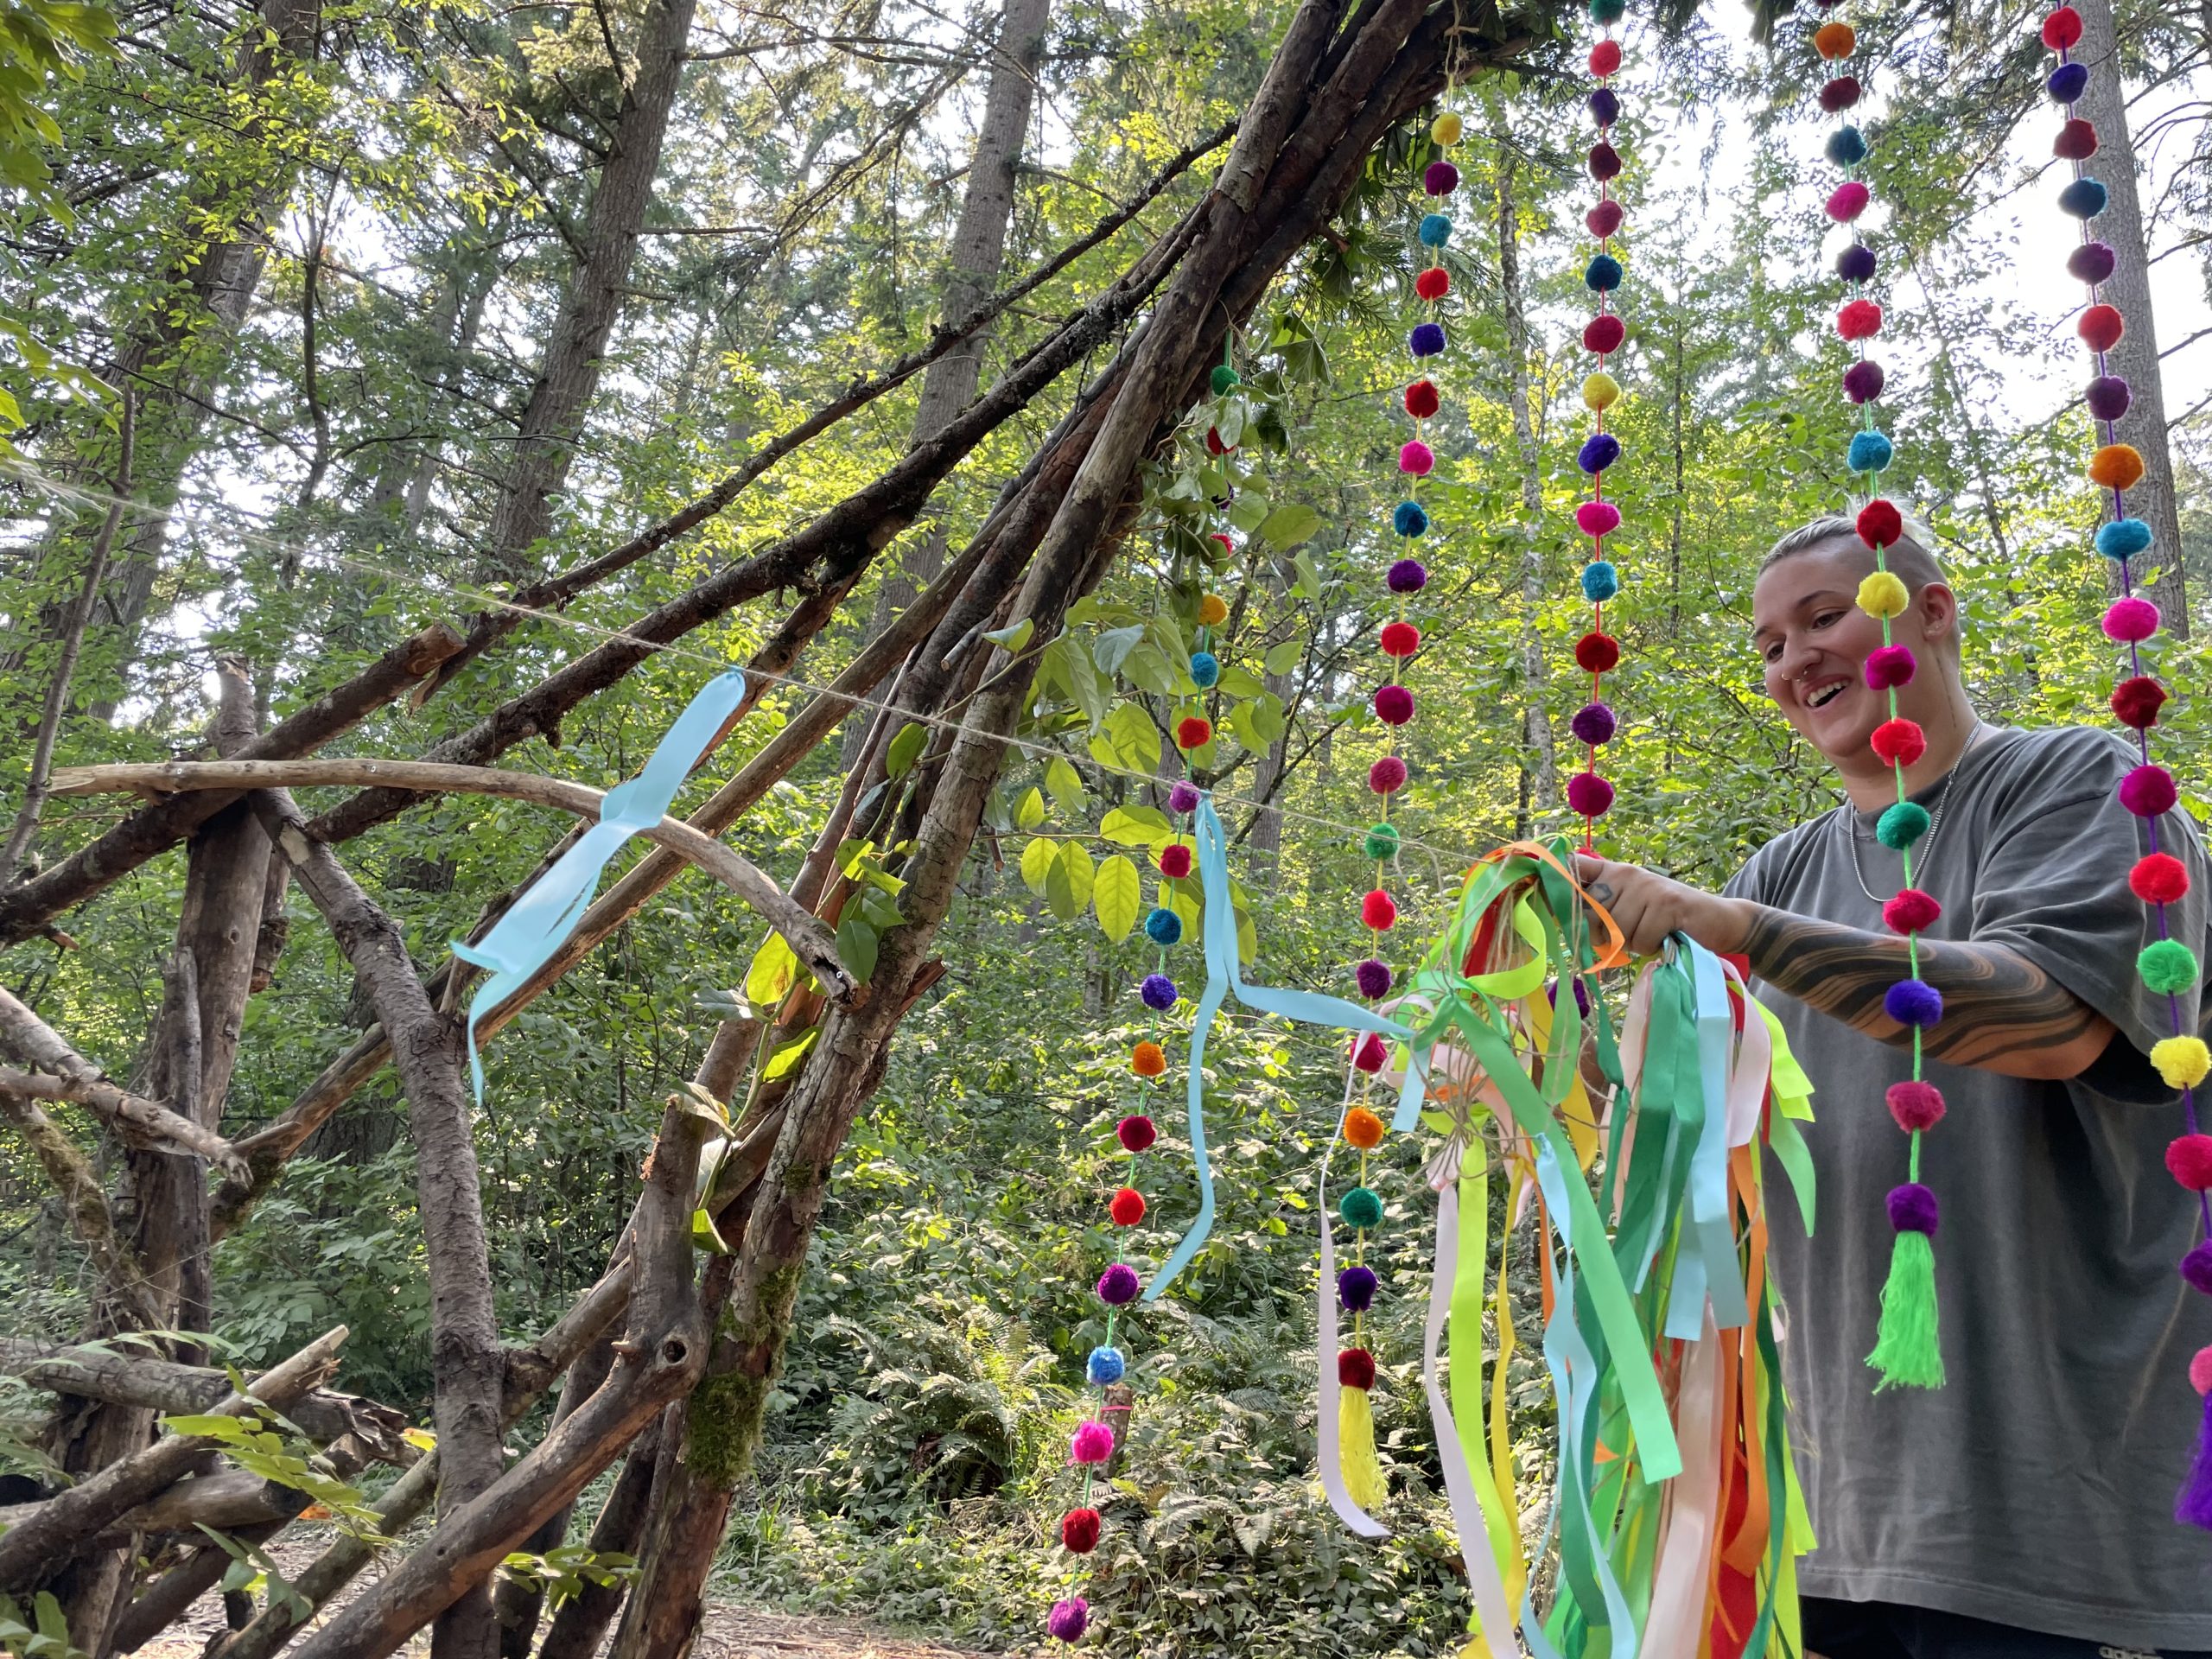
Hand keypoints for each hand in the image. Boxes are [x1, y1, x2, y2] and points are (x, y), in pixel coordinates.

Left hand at [1571, 853, 1754, 960]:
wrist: (1716, 922)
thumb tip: (1561, 919)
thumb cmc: (1664, 922)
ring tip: (1652, 933)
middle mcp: (1626, 874)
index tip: (1536, 888)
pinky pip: (1639, 939)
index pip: (1575, 867)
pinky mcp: (1666, 903)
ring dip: (1633, 945)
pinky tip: (1666, 936)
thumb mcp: (1629, 910)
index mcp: (1613, 872)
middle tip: (1629, 935)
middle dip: (1604, 937)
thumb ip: (1600, 910)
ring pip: (1615, 932)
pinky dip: (1651, 947)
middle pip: (1590, 916)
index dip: (1554, 878)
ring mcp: (1646, 886)